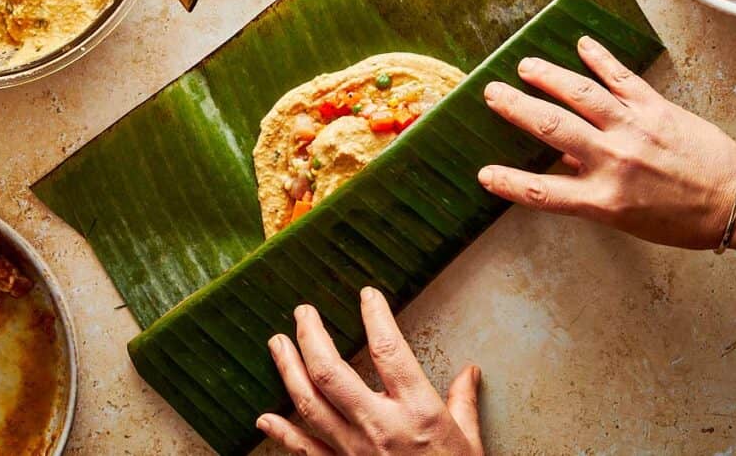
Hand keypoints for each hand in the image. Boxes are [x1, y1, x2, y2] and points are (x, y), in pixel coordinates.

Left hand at [258, 286, 483, 454]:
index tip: (367, 294)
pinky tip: (265, 418)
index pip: (389, 350)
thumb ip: (463, 402)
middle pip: (332, 372)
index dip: (375, 316)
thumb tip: (469, 372)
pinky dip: (282, 434)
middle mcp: (380, 427)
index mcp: (417, 411)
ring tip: (277, 343)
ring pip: (310, 404)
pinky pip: (306, 451)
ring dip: (288, 370)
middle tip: (303, 312)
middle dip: (311, 337)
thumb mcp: (470, 441)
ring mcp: (355, 452)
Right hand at [478, 36, 735, 249]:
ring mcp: (635, 129)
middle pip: (553, 129)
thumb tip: (563, 165)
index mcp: (605, 199)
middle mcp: (615, 161)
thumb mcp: (628, 219)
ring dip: (549, 77)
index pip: (543, 192)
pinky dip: (599, 58)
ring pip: (582, 95)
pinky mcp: (656, 108)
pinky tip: (581, 44)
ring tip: (524, 65)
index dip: (508, 183)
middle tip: (492, 93)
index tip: (484, 173)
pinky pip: (621, 78)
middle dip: (517, 108)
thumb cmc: (682, 218)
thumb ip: (591, 192)